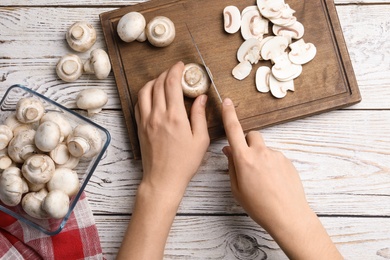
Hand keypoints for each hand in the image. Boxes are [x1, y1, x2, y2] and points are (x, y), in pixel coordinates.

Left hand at [117, 61, 209, 259]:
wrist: (163, 179)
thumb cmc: (184, 162)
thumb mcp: (200, 139)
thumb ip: (200, 115)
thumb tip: (201, 98)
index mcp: (175, 116)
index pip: (172, 83)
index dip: (176, 70)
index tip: (181, 65)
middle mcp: (158, 115)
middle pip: (158, 84)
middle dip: (166, 73)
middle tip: (175, 72)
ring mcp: (146, 120)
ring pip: (145, 91)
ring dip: (154, 81)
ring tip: (162, 81)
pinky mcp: (140, 127)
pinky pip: (138, 103)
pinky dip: (144, 94)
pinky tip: (152, 96)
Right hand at [221, 98, 308, 231]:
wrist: (288, 215)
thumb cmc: (259, 206)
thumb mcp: (237, 189)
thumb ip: (232, 166)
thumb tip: (229, 150)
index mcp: (244, 159)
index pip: (234, 130)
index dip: (229, 114)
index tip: (227, 101)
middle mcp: (261, 153)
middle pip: (251, 135)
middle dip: (247, 142)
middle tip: (247, 160)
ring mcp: (276, 155)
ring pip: (264, 148)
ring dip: (260, 156)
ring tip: (263, 179)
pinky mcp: (287, 161)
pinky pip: (275, 156)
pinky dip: (271, 164)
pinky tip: (273, 181)